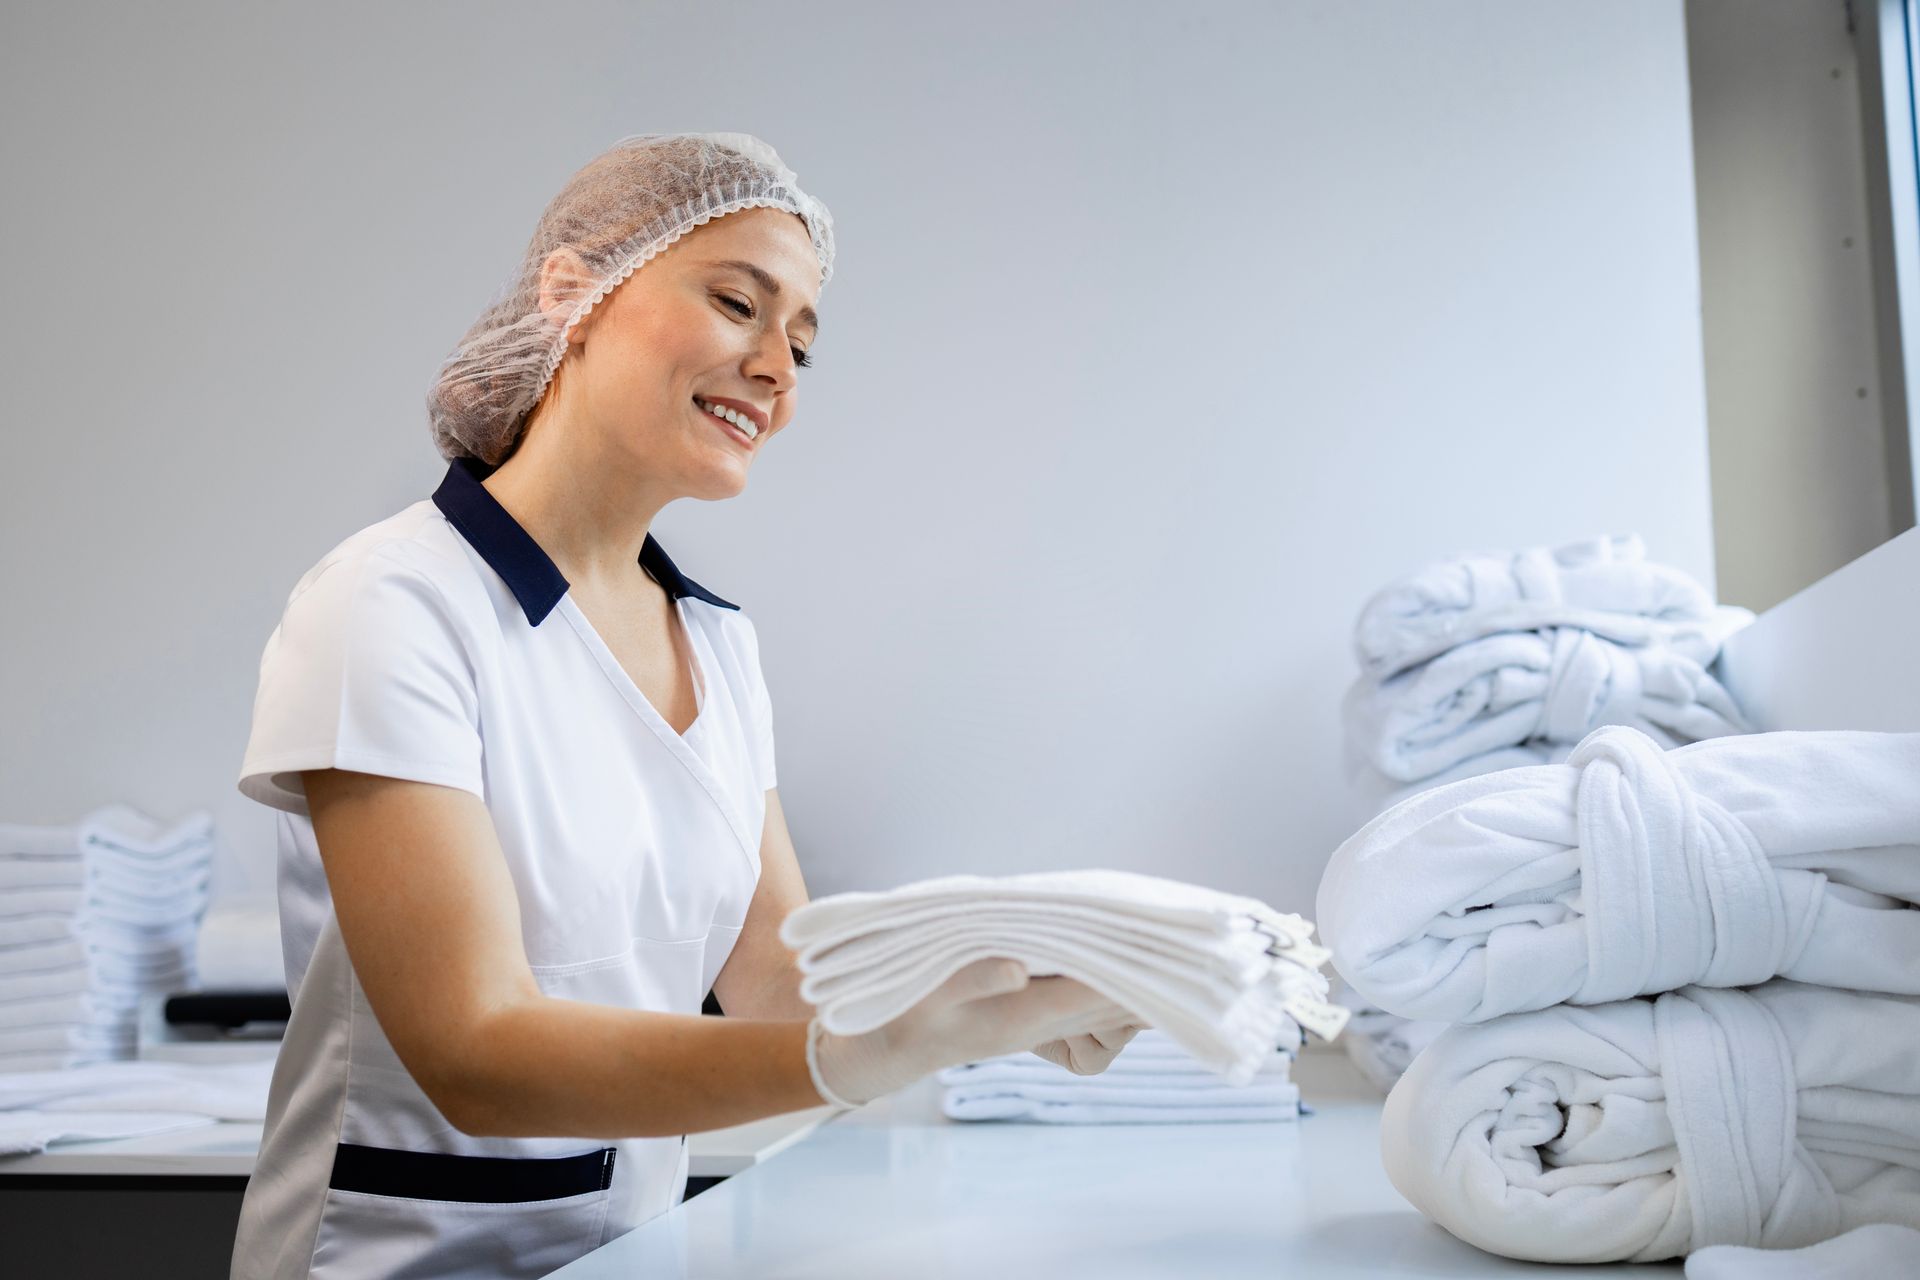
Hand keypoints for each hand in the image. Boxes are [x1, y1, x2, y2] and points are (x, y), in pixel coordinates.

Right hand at [808, 959, 1134, 1106]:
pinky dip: (1110, 991)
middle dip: (1142, 978)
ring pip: (1107, 1014)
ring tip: (1154, 948)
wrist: (887, 1051)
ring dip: (1132, 986)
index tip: (1150, 945)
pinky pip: (1090, 1010)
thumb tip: (1019, 969)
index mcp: (1018, 1018)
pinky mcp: (1035, 1022)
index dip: (1123, 973)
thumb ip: (973, 979)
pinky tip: (1115, 965)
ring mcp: (1040, 1027)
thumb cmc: (901, 1017)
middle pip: (1112, 1007)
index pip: (1089, 995)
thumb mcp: (928, 995)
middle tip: (1168, 939)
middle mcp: (1038, 1026)